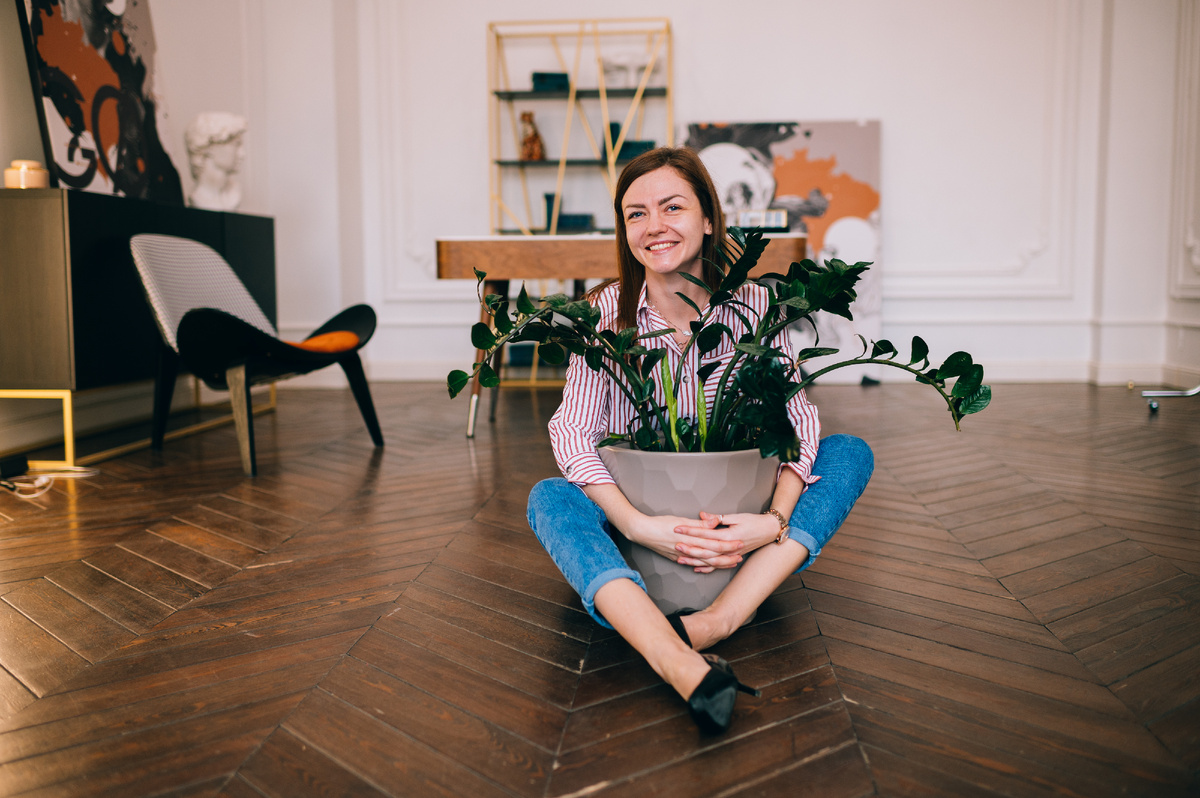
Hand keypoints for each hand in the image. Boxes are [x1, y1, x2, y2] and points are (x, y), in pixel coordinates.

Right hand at [626, 512, 743, 572]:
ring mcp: (682, 556)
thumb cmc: (660, 523)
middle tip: (740, 556)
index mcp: (691, 539)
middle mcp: (688, 550)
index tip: (739, 543)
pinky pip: (693, 564)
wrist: (641, 532)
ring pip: (704, 562)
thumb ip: (700, 524)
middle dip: (727, 557)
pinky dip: (702, 566)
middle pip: (712, 556)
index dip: (728, 545)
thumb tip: (715, 522)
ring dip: (718, 563)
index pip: (714, 543)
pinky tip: (708, 567)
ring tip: (729, 563)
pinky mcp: (676, 558)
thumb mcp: (681, 521)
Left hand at [674, 511, 782, 564]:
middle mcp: (729, 548)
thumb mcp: (736, 516)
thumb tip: (702, 515)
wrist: (769, 531)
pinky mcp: (732, 558)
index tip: (678, 528)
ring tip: (680, 558)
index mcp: (729, 535)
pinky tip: (695, 568)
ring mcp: (730, 555)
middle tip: (675, 544)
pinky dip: (706, 568)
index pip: (705, 533)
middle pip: (705, 550)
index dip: (690, 531)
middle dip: (689, 548)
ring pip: (709, 561)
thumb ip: (718, 517)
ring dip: (694, 560)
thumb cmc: (754, 521)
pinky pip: (717, 566)